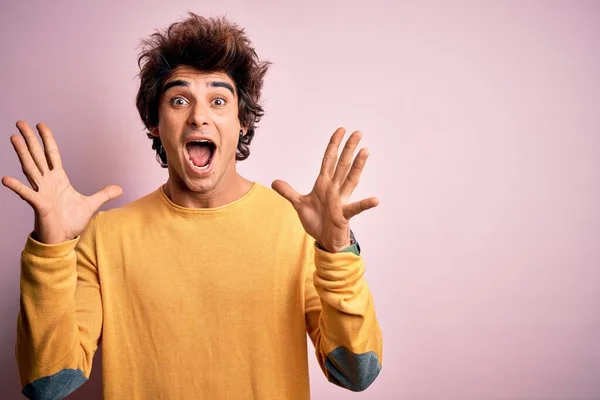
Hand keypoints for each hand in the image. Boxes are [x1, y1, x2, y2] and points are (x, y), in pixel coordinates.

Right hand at [2, 121, 122, 243]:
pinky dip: (17, 187)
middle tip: (20, 122)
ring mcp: (41, 192)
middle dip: (30, 139)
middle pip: (37, 156)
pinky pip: (27, 194)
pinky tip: (6, 179)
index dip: (47, 140)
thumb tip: (119, 189)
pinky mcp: (39, 205)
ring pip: (30, 169)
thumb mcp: (92, 205)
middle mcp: (48, 182)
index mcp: (59, 179)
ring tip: (14, 138)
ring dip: (22, 153)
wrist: (64, 239)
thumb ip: (104, 195)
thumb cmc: (72, 222)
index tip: (40, 125)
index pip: (52, 154)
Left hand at [272, 127, 378, 252]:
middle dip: (349, 148)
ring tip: (365, 151)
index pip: (329, 160)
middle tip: (358, 133)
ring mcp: (341, 201)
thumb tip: (274, 182)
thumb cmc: (316, 221)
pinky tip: (375, 200)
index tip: (341, 130)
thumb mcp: (299, 205)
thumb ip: (288, 192)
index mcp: (324, 184)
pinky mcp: (345, 215)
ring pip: (350, 179)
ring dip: (358, 165)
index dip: (334, 145)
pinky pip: (356, 208)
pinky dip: (365, 204)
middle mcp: (334, 189)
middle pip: (342, 165)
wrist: (324, 240)